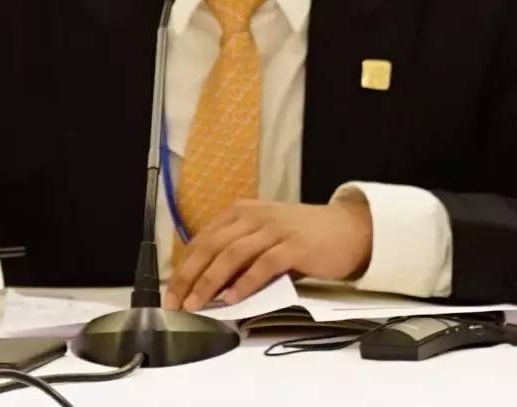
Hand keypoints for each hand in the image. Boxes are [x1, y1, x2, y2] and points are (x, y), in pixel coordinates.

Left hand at [164, 198, 372, 311]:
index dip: (183, 267)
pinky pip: (263, 265)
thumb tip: (207, 285)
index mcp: (241, 212)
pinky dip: (245, 283)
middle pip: (211, 246)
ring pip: (232, 255)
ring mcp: (274, 229)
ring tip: (196, 305)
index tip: (170, 292)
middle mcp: (253, 216)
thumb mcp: (264, 237)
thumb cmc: (302, 238)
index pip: (202, 240)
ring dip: (210, 282)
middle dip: (188, 277)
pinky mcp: (294, 246)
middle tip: (175, 303)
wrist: (347, 229)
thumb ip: (239, 253)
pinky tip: (232, 299)